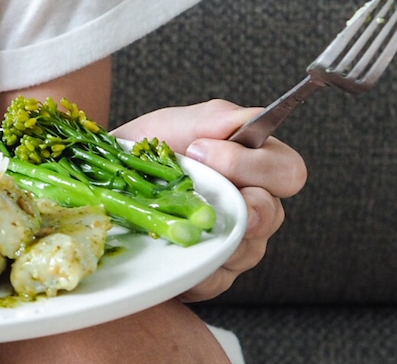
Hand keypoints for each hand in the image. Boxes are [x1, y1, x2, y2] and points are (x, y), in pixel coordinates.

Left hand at [114, 99, 306, 301]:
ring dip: (213, 230)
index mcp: (253, 165)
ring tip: (179, 213)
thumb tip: (250, 119)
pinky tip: (173, 245)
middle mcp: (253, 206)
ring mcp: (237, 244)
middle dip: (242, 203)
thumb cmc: (146, 150)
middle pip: (274, 214)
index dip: (253, 163)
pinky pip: (218, 277)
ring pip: (250, 249)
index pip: (288, 170)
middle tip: (202, 189)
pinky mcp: (213, 274)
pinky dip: (195, 261)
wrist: (107, 184)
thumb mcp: (174, 125)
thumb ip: (216, 119)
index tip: (201, 149)